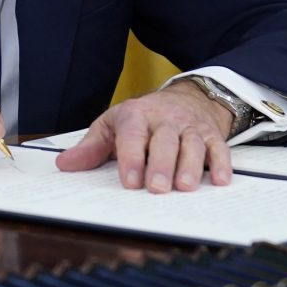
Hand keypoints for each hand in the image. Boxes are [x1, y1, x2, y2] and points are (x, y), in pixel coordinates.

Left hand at [54, 81, 233, 192]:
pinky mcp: (211, 135)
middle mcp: (165, 120)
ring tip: (185, 187)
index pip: (133, 135)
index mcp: (136, 116)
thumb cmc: (142, 119)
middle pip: (164, 140)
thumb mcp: (113, 126)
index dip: (131, 158)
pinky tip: (220, 180)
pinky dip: (222, 164)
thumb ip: (91, 147)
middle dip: (161, 164)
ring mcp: (190, 127)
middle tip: (156, 188)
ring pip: (192, 144)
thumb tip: (64, 164)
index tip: (130, 182)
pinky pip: (219, 148)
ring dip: (190, 166)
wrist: (185, 98)